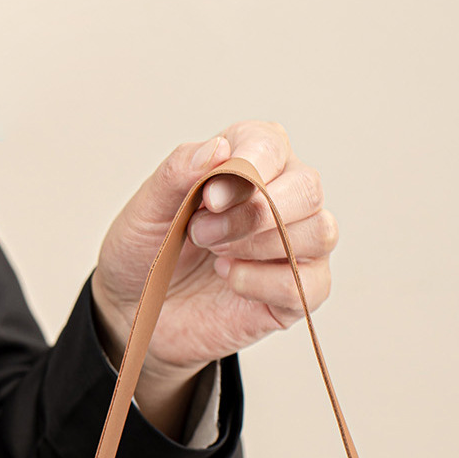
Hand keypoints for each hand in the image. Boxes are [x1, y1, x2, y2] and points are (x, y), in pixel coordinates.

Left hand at [90, 119, 338, 430]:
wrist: (138, 312)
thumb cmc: (147, 252)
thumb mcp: (146, 208)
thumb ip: (178, 172)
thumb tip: (218, 148)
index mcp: (249, 160)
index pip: (271, 145)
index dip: (247, 169)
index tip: (209, 198)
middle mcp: (282, 198)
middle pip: (308, 188)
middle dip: (255, 212)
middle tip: (203, 233)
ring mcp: (294, 247)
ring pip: (319, 231)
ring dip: (260, 244)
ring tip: (214, 255)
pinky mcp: (294, 292)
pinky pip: (307, 282)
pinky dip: (263, 281)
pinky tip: (229, 279)